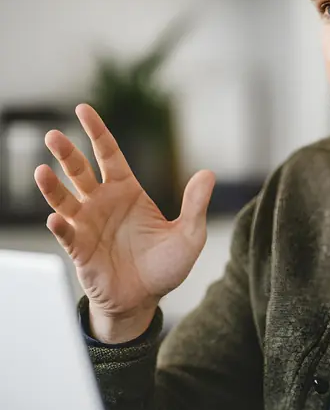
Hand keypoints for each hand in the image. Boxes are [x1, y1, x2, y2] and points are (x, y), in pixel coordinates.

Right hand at [34, 104, 214, 339]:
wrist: (145, 300)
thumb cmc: (165, 266)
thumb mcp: (189, 236)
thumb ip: (195, 205)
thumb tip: (208, 174)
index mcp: (127, 191)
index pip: (108, 153)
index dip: (96, 131)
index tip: (82, 109)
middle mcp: (102, 203)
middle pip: (79, 170)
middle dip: (66, 152)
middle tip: (53, 136)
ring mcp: (87, 225)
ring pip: (63, 199)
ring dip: (51, 187)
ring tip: (41, 171)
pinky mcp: (79, 250)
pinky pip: (66, 235)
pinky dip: (59, 227)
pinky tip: (55, 220)